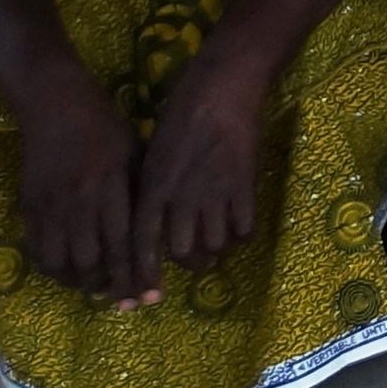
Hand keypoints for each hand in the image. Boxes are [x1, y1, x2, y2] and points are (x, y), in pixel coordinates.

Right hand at [4, 65, 148, 305]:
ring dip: (81, 282)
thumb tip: (155, 234)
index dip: (137, 275)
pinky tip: (68, 272)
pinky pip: (38, 251)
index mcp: (110, 188)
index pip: (124, 244)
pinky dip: (54, 269)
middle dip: (110, 286)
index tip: (150, 297)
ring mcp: (49, 208)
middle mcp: (78, 203)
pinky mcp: (29, 208)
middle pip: (92, 261)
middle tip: (124, 298)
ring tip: (97, 288)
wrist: (55, 108)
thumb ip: (140, 195)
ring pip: (62, 262)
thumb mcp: (135, 156)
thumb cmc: (106, 129)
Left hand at [133, 45, 282, 277]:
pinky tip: (238, 231)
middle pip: (183, 250)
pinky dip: (241, 236)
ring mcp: (215, 191)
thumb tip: (151, 223)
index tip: (144, 298)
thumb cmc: (179, 115)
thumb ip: (150, 190)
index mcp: (153, 186)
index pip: (142, 242)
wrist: (222, 89)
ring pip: (215, 243)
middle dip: (188, 264)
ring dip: (215, 252)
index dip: (142, 273)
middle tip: (193, 262)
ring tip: (216, 249)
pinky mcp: (244, 184)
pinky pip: (244, 227)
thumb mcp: (151, 153)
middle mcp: (181, 195)